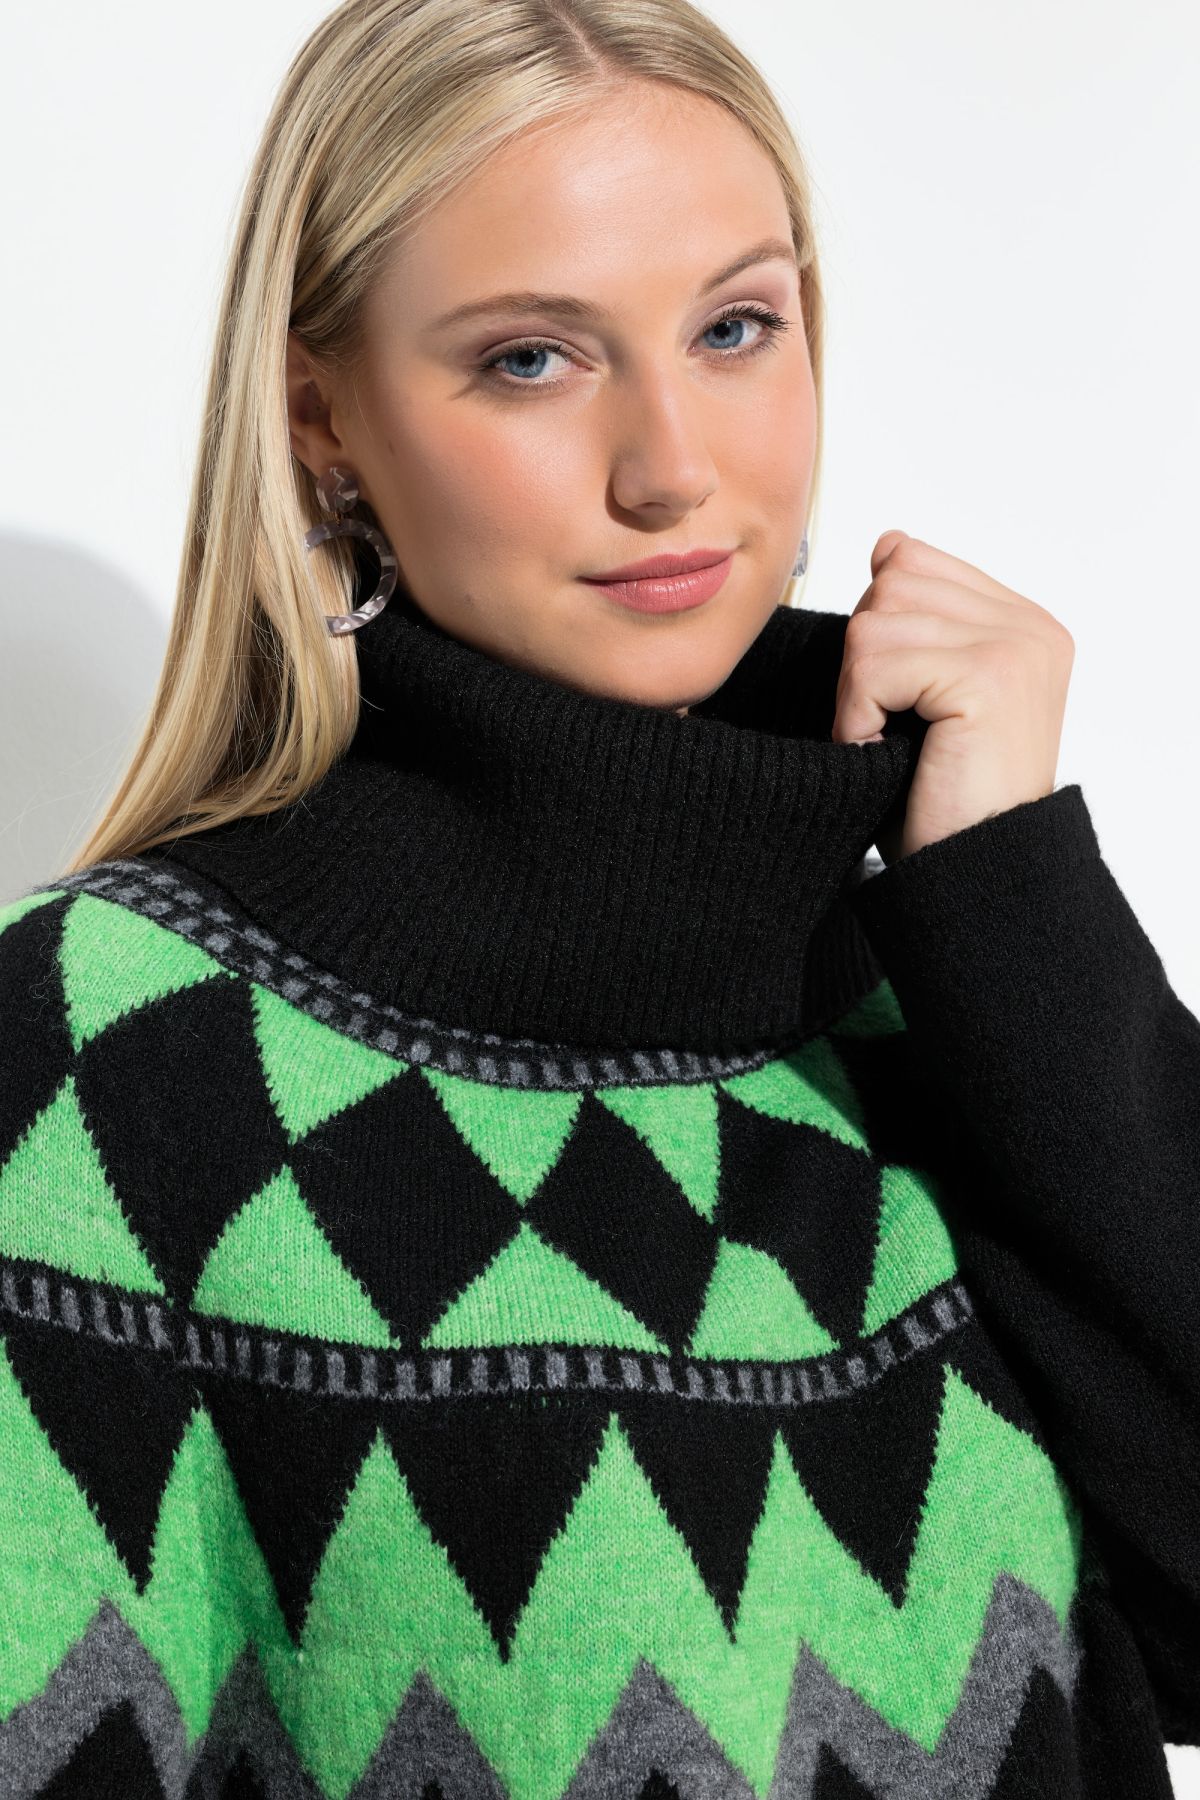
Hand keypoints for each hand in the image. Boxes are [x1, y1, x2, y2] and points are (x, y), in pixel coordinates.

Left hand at [833, 531, 1074, 864]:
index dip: (876, 627)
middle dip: (863, 661)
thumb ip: (917, 620)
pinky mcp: (988, 678)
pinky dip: (858, 717)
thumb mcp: (927, 695)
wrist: (972, 875)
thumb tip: (882, 547)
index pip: (910, 560)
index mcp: (1019, 621)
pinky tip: (885, 753)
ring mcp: (1014, 647)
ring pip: (874, 623)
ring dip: (857, 695)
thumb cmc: (942, 801)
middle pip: (888, 584)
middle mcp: (1027, 625)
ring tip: (888, 744)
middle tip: (888, 727)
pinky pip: (874, 666)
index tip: (895, 697)